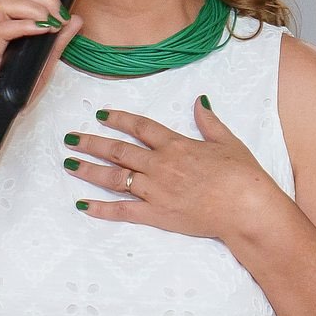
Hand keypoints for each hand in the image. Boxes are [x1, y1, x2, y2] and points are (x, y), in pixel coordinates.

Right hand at [0, 0, 81, 143]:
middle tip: (59, 13)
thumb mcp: (41, 67)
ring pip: (5, 4)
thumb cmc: (2, 97)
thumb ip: (58, 44)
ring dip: (34, 6)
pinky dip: (24, 25)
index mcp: (8, 27)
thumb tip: (75, 20)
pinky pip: (1, 31)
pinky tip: (42, 30)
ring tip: (51, 22)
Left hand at [66, 99, 283, 241]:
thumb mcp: (227, 141)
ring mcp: (156, 190)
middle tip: (70, 139)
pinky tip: (83, 205)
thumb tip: (199, 101)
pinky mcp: (157, 214)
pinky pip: (123, 211)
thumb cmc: (242, 175)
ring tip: (69, 164)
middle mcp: (160, 165)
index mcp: (176, 145)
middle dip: (92, 143)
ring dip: (90, 170)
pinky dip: (101, 208)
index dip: (118, 119)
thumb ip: (209, 121)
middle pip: (119, 151)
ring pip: (115, 178)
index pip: (140, 127)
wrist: (246, 208)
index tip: (101, 114)